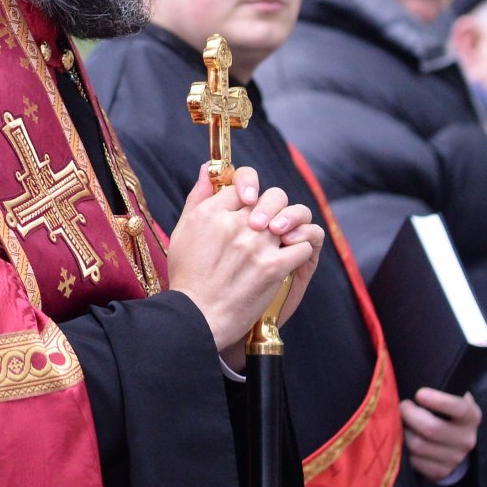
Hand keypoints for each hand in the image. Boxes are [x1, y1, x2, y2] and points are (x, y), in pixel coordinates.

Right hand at [166, 163, 318, 364]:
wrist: (197, 318)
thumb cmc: (187, 277)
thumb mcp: (183, 230)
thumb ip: (198, 196)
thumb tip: (208, 169)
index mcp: (211, 213)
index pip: (242, 184)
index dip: (250, 193)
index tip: (251, 205)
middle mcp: (235, 224)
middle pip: (272, 197)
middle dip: (276, 207)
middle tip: (270, 224)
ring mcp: (256, 245)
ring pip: (292, 219)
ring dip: (291, 228)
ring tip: (284, 239)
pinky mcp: (273, 267)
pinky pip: (303, 245)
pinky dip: (301, 249)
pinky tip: (291, 257)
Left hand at [400, 389, 480, 481]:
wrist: (455, 439)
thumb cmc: (445, 409)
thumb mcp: (450, 395)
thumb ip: (439, 386)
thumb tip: (414, 380)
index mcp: (471, 416)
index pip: (458, 408)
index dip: (437, 400)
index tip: (419, 394)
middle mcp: (467, 439)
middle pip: (431, 429)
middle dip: (410, 415)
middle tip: (402, 406)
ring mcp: (455, 458)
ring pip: (418, 446)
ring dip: (403, 432)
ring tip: (402, 423)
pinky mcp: (442, 472)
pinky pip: (415, 462)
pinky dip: (405, 451)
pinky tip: (406, 440)